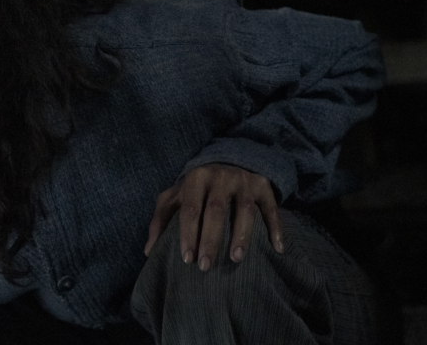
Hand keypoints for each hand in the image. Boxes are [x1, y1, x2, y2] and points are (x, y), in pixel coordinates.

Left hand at [144, 164, 283, 270]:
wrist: (228, 160)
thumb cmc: (197, 188)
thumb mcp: (176, 197)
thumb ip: (161, 220)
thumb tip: (149, 251)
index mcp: (196, 177)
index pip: (190, 208)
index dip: (187, 234)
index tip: (187, 259)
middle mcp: (220, 176)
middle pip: (215, 210)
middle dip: (210, 239)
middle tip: (205, 266)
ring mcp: (244, 180)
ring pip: (244, 209)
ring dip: (241, 235)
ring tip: (235, 259)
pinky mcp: (264, 186)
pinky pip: (271, 208)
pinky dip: (275, 227)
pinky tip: (277, 248)